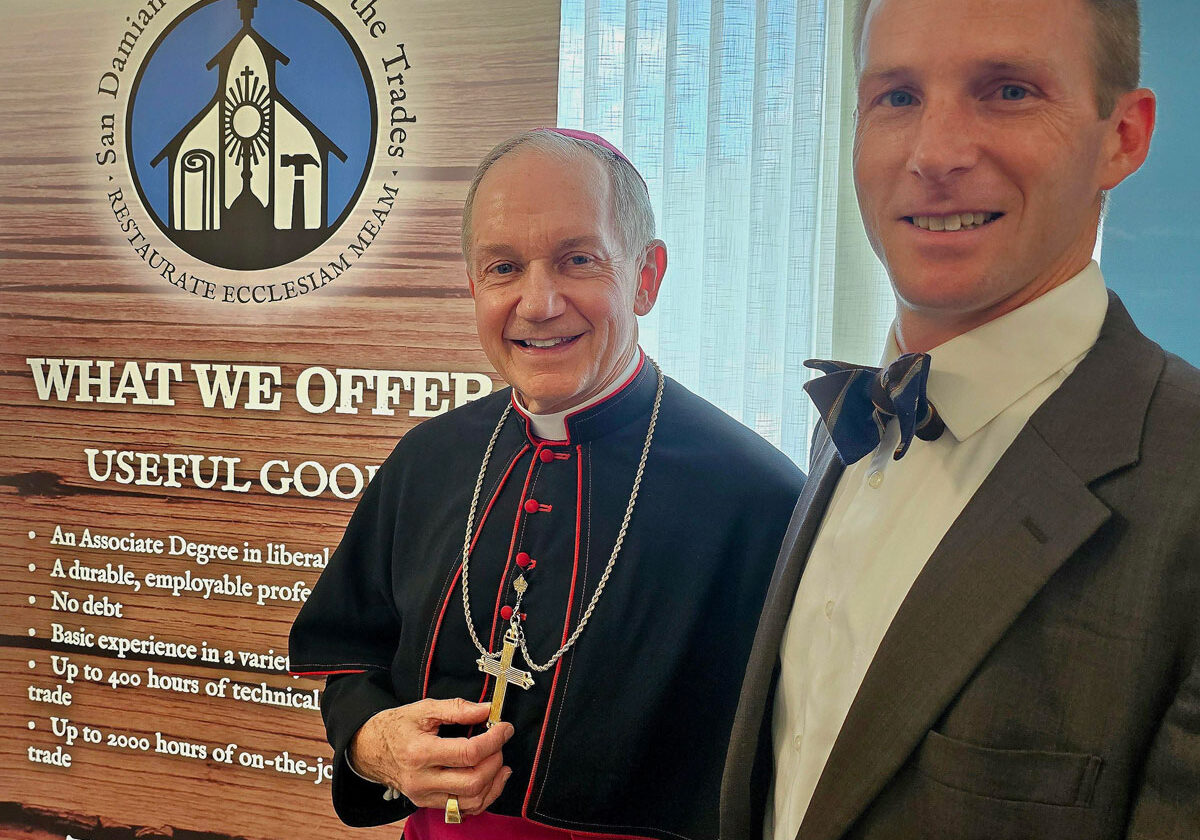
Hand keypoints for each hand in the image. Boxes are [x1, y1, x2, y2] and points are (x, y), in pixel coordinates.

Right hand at [349, 697, 513, 815]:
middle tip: (500, 743)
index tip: (505, 728)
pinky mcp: (427, 803)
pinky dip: (483, 796)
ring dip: (494, 782)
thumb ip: (457, 708)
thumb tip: (487, 710)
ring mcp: (424, 795)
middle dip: (496, 761)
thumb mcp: (424, 708)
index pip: (468, 753)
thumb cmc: (396, 726)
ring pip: (472, 801)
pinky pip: (463, 809)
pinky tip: (490, 779)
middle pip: (473, 781)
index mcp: (420, 752)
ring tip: (499, 762)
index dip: (494, 740)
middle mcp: (422, 779)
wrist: (368, 748)